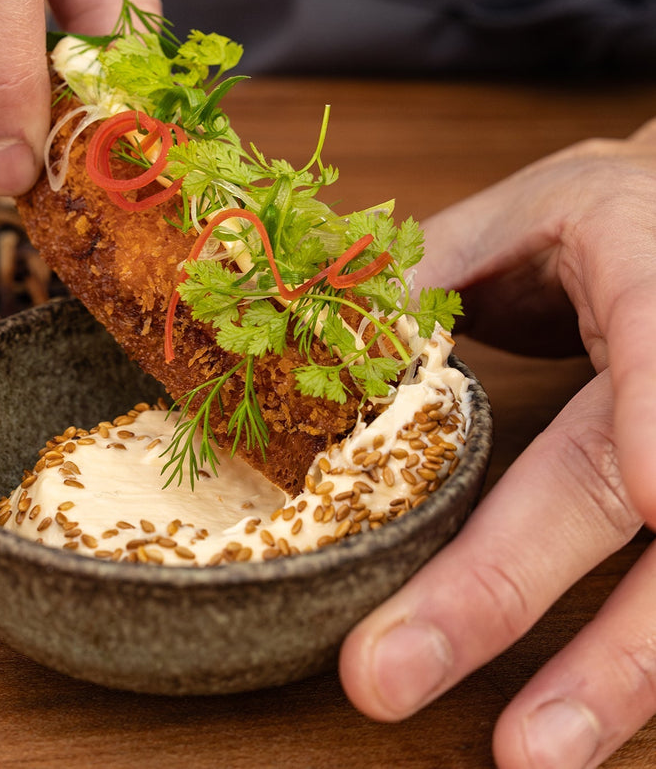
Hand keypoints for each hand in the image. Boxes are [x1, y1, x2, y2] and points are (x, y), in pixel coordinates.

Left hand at [340, 121, 655, 767]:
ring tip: (528, 754)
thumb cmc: (611, 216)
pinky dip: (637, 666)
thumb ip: (429, 268)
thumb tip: (304, 334)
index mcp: (644, 263)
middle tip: (393, 672)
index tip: (650, 493)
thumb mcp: (524, 211)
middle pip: (627, 490)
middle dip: (515, 585)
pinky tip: (579, 721)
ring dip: (613, 673)